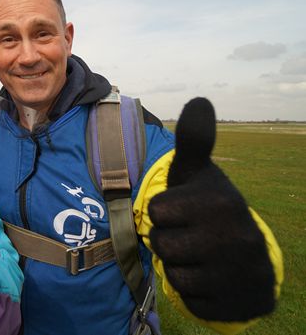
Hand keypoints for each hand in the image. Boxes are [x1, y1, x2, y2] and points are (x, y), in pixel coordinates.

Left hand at [148, 98, 274, 320]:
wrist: (248, 254)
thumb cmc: (208, 207)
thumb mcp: (198, 173)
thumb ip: (194, 141)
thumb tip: (200, 100)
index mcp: (221, 201)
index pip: (155, 212)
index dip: (162, 212)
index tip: (182, 210)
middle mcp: (237, 238)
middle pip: (162, 245)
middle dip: (169, 241)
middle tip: (190, 235)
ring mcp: (242, 274)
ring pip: (176, 276)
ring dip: (180, 267)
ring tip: (199, 255)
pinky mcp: (241, 303)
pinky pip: (193, 302)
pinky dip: (195, 293)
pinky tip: (210, 279)